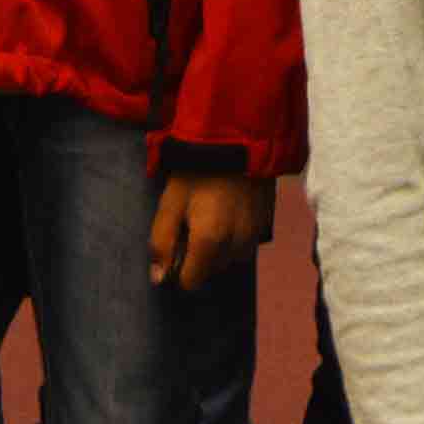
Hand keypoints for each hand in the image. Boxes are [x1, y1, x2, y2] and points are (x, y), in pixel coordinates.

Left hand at [151, 173, 264, 288]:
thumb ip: (161, 243)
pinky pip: (246, 243)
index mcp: (209, 242)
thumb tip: (158, 278)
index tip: (177, 246)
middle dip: (199, 256)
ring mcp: (254, 236)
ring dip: (219, 248)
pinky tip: (229, 212)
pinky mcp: (265, 223)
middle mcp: (235, 246)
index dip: (178, 269)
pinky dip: (235, 236)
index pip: (191, 282)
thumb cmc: (196, 173)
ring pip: (230, 258)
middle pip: (211, 270)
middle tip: (192, 224)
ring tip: (212, 216)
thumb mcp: (170, 203)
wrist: (237, 142)